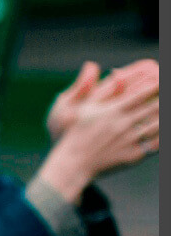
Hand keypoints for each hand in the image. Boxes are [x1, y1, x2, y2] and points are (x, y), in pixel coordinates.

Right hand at [37, 70, 157, 203]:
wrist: (73, 163)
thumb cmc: (76, 133)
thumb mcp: (82, 107)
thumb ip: (101, 89)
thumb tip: (116, 72)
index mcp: (112, 110)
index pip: (141, 93)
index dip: (155, 84)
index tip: (160, 80)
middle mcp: (123, 124)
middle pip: (154, 106)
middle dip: (163, 97)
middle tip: (166, 92)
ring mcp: (130, 140)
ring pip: (158, 124)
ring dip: (164, 115)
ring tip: (164, 108)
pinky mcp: (133, 155)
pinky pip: (155, 143)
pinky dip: (162, 135)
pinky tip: (162, 128)